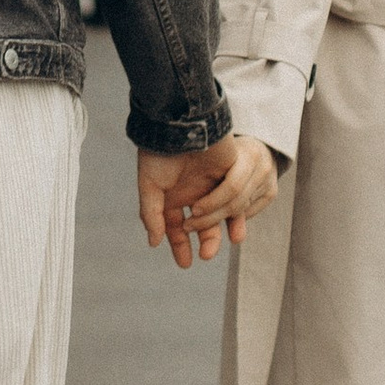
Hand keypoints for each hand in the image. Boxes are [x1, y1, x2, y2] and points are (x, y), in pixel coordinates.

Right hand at [140, 135, 278, 267]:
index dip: (180, 245)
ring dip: (216, 228)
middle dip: (206, 241)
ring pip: (221, 213)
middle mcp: (194, 191)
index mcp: (173, 195)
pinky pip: (233, 195)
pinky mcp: (231, 171)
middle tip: (206, 255)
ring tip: (213, 242)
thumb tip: (154, 242)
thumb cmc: (161, 151)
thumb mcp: (150, 185)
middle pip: (204, 224)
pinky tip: (214, 211)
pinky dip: (225, 206)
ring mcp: (213, 182)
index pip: (178, 227)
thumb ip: (151, 214)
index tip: (184, 263)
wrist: (180, 121)